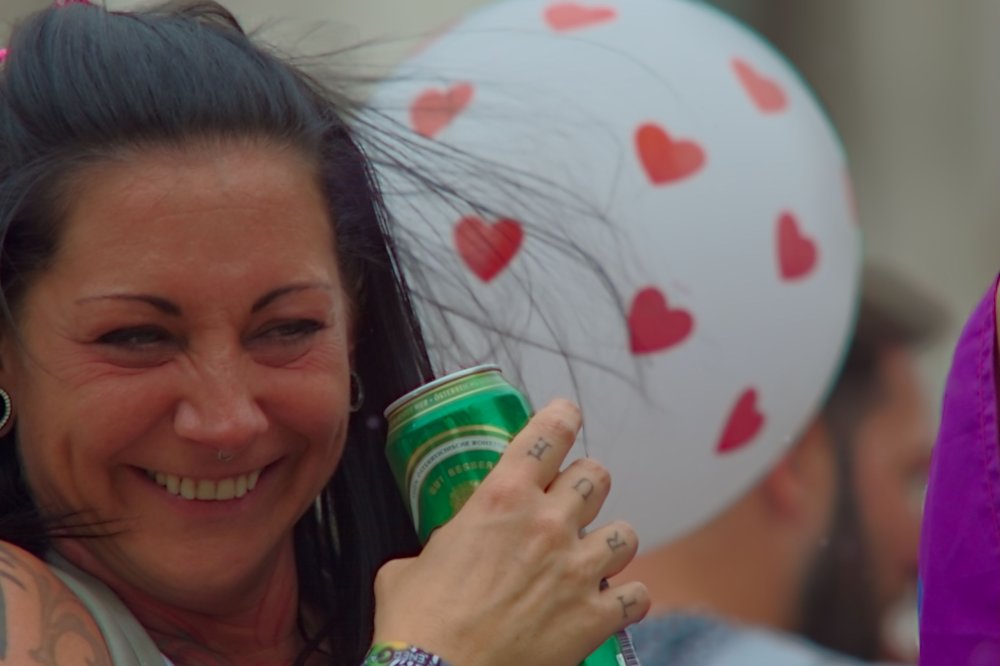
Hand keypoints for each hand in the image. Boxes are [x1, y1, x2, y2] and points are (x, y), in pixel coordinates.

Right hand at [373, 399, 648, 665]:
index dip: (563, 417)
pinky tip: (610, 602)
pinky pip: (636, 595)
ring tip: (594, 554)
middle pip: (595, 476)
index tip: (567, 415)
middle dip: (585, 484)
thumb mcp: (410, 565)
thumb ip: (438, 547)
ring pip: (625, 532)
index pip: (548, 434)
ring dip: (609, 541)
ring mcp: (576, 571)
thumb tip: (436, 558)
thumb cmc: (419, 623)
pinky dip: (626, 598)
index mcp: (501, 499)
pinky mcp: (593, 617)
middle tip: (571, 499)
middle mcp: (547, 525)